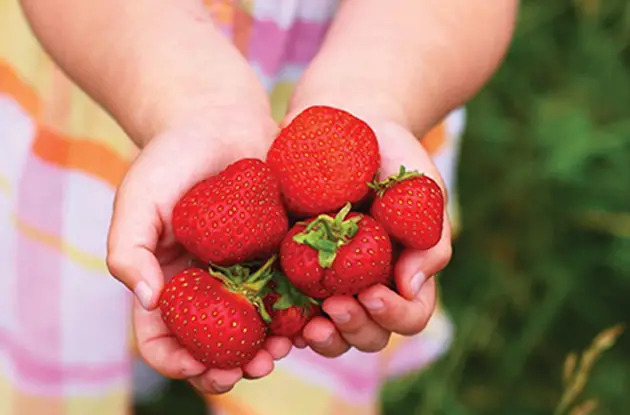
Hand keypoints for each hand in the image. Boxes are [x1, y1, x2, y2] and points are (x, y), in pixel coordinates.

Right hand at [106, 106, 292, 393]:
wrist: (221, 119)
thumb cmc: (172, 156)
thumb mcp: (139, 196)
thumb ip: (128, 247)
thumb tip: (147, 298)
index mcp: (169, 279)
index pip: (164, 336)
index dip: (178, 361)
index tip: (202, 369)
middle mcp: (210, 284)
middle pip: (218, 342)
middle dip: (235, 365)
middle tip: (256, 367)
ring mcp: (248, 271)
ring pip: (261, 325)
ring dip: (274, 345)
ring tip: (288, 346)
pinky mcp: (282, 252)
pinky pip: (293, 290)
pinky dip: (303, 310)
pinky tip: (315, 315)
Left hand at [295, 117, 452, 355]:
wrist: (347, 123)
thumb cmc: (393, 155)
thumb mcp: (423, 189)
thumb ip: (429, 238)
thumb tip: (411, 285)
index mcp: (403, 272)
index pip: (411, 315)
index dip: (395, 315)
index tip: (374, 294)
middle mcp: (367, 286)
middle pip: (370, 335)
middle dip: (356, 329)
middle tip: (336, 307)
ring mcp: (329, 283)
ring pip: (332, 334)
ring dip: (324, 339)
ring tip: (310, 325)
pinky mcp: (292, 271)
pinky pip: (289, 313)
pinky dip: (286, 326)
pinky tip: (277, 319)